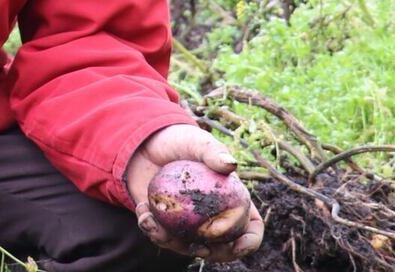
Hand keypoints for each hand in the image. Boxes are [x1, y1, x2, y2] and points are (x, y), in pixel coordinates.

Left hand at [126, 124, 262, 261]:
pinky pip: (161, 236)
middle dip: (210, 253)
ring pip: (187, 247)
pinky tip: (143, 213)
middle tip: (196, 246)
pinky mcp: (164, 224)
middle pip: (222, 249)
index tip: (238, 244)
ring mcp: (189, 224)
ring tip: (155, 226)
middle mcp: (213, 218)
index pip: (251, 228)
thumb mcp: (197, 141)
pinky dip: (152, 230)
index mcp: (232, 201)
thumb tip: (231, 165)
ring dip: (172, 243)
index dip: (249, 241)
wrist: (145, 143)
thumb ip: (213, 152)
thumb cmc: (179, 140)